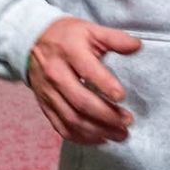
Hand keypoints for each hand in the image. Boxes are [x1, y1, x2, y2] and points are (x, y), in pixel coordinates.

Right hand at [26, 17, 141, 144]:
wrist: (31, 43)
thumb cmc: (67, 37)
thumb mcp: (90, 30)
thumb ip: (115, 38)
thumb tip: (137, 46)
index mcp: (69, 52)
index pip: (88, 71)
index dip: (105, 85)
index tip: (122, 97)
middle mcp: (56, 74)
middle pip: (81, 101)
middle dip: (106, 115)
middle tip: (128, 121)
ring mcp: (49, 93)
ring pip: (72, 119)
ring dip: (98, 131)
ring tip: (120, 134)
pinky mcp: (45, 106)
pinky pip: (61, 127)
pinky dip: (81, 138)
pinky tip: (100, 139)